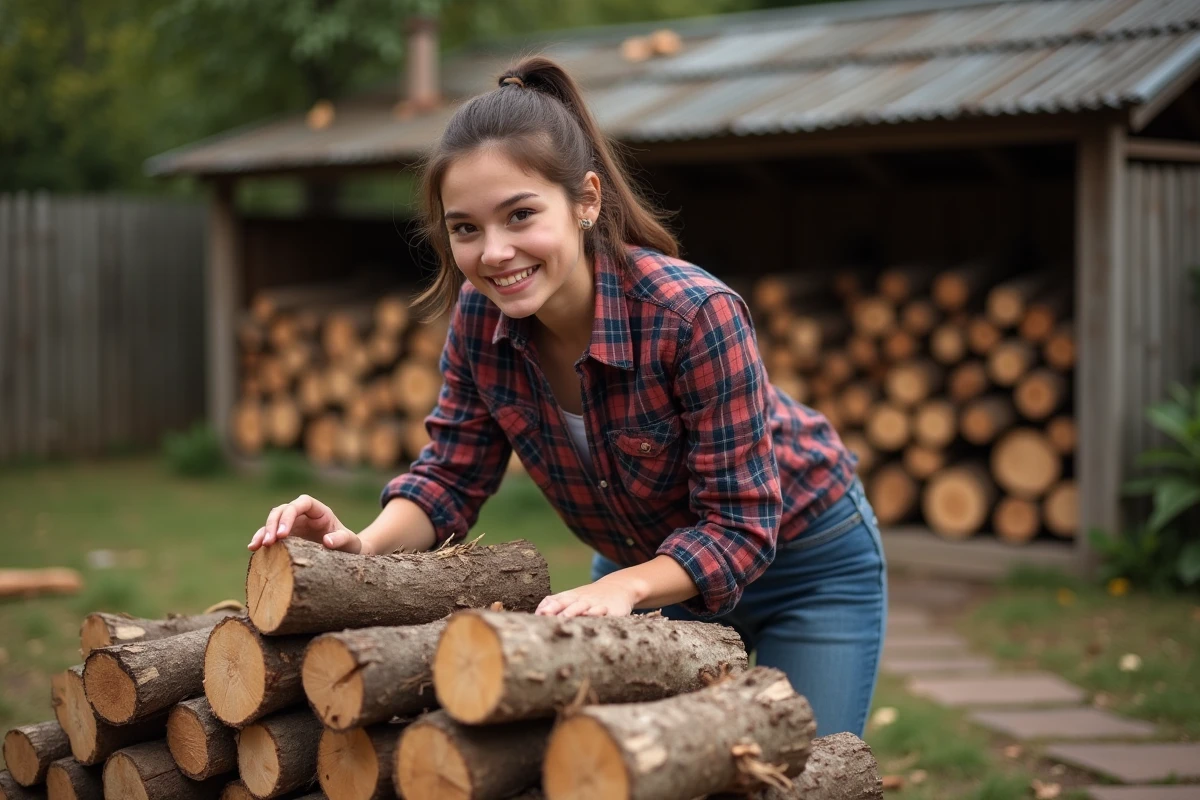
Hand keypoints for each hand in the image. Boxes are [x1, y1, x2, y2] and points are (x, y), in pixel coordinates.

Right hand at [247, 494, 362, 552]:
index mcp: (319, 511)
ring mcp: (293, 525)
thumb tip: (327, 541)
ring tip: (257, 546)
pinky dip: (261, 539)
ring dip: (264, 531)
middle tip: (270, 542)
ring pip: (273, 520)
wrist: (346, 554)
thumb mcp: (351, 542)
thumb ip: (342, 539)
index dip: (290, 514)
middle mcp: (304, 515)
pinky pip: (271, 534)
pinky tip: (253, 548)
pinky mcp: (287, 536)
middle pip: (283, 510)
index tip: (284, 533)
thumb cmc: (350, 545)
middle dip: (274, 524)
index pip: (302, 503)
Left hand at [535, 576, 637, 617]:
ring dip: (573, 611)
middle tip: (544, 615)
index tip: (536, 615)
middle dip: (555, 609)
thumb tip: (535, 615)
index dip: (546, 608)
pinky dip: (597, 613)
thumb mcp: (572, 598)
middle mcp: (579, 599)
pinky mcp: (609, 609)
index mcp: (569, 597)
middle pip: (565, 603)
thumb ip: (554, 604)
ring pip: (582, 606)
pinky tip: (592, 616)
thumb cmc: (589, 597)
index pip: (554, 601)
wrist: (618, 586)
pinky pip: (602, 611)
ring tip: (564, 617)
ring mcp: (594, 603)